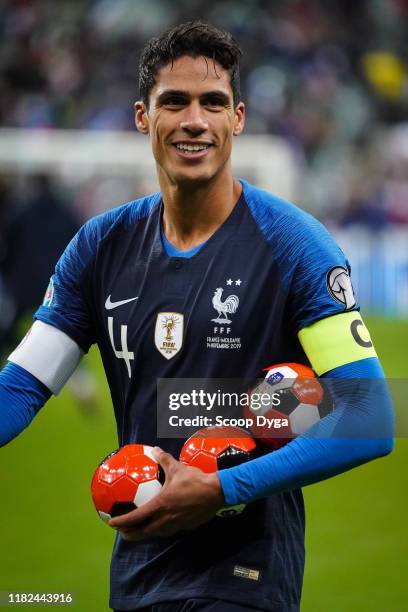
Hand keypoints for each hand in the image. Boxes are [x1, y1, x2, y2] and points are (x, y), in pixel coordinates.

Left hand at [108, 447, 224, 540]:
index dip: (121, 522)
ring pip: (156, 533)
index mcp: (160, 505)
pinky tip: (161, 524)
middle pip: (143, 532)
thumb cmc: (195, 480)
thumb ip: (163, 459)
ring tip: (138, 530)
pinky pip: (169, 531)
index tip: (111, 522)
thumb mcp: (176, 467)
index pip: (136, 518)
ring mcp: (176, 525)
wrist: (216, 493)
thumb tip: (155, 449)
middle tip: (121, 530)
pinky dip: (160, 529)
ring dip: (144, 533)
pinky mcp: (186, 527)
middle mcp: (165, 519)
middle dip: (129, 533)